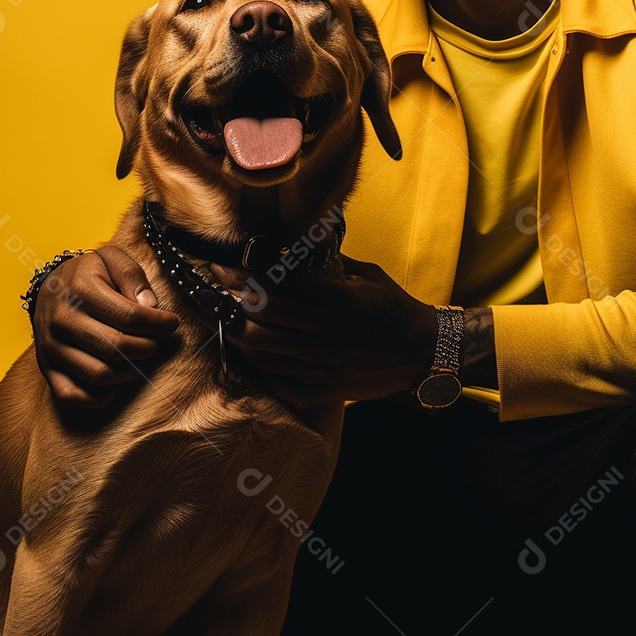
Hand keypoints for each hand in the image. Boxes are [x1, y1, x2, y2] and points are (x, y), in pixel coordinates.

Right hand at [32, 247, 179, 407]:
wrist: (50, 285)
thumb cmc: (89, 273)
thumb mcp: (111, 258)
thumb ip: (132, 276)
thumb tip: (150, 305)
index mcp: (80, 290)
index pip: (130, 317)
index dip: (159, 323)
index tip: (172, 323)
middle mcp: (61, 321)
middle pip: (117, 348)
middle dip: (147, 347)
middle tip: (156, 341)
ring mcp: (51, 347)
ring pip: (99, 375)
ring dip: (130, 371)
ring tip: (140, 356)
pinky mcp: (46, 367)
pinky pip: (72, 395)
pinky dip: (99, 396)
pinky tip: (117, 378)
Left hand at [215, 255, 437, 407]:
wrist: (423, 350)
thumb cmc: (393, 306)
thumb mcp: (365, 274)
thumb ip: (328, 263)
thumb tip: (290, 246)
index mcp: (339, 302)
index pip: (277, 288)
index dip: (241, 278)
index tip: (220, 268)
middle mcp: (329, 335)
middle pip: (261, 322)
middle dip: (229, 306)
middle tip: (212, 293)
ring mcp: (326, 366)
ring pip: (264, 354)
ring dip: (237, 335)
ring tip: (224, 320)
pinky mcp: (326, 389)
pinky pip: (281, 382)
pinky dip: (261, 366)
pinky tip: (251, 352)